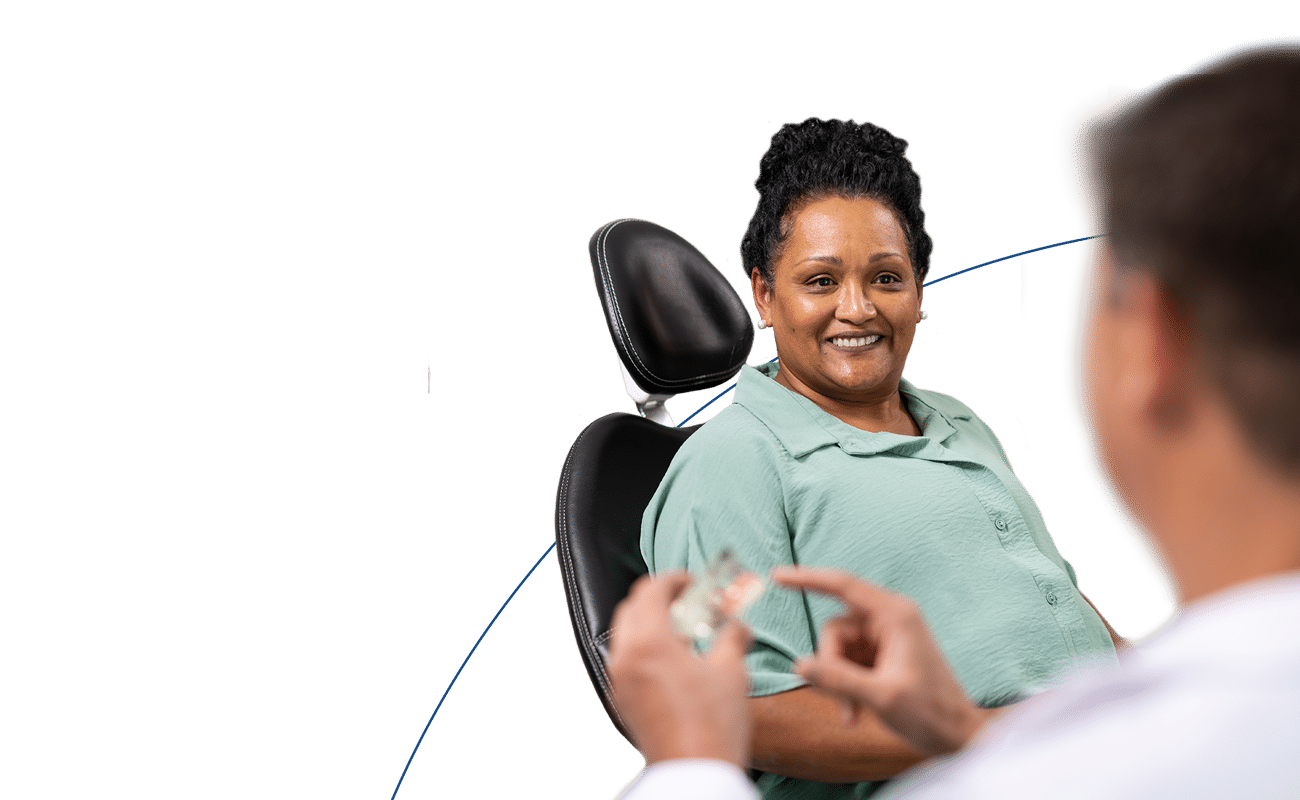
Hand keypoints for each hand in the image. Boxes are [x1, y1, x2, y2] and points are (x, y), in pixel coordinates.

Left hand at [607, 571, 753, 766]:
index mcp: (648, 642)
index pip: (651, 591)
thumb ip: (733, 636)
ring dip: (650, 624)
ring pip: (626, 636)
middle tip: (689, 602)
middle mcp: (625, 658)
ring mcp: (620, 682)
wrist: (695, 773)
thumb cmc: (713, 725)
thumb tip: (738, 626)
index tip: (694, 581)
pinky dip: (645, 650)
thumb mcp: (731, 671)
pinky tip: (674, 662)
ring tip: (684, 632)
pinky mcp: (623, 702)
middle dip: (659, 599)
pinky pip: (627, 662)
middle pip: (631, 608)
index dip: (674, 579)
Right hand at [770, 567, 989, 755]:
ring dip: (838, 682)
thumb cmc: (930, 713)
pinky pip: (848, 662)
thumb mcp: (880, 697)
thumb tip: (800, 665)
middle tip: (843, 703)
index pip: (842, 586)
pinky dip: (846, 686)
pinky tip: (857, 712)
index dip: (807, 578)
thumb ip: (838, 679)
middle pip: (835, 630)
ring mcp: (885, 638)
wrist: (956, 736)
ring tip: (853, 713)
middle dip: (831, 667)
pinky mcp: (881, 655)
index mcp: (895, 615)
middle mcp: (889, 619)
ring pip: (838, 649)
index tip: (776, 575)